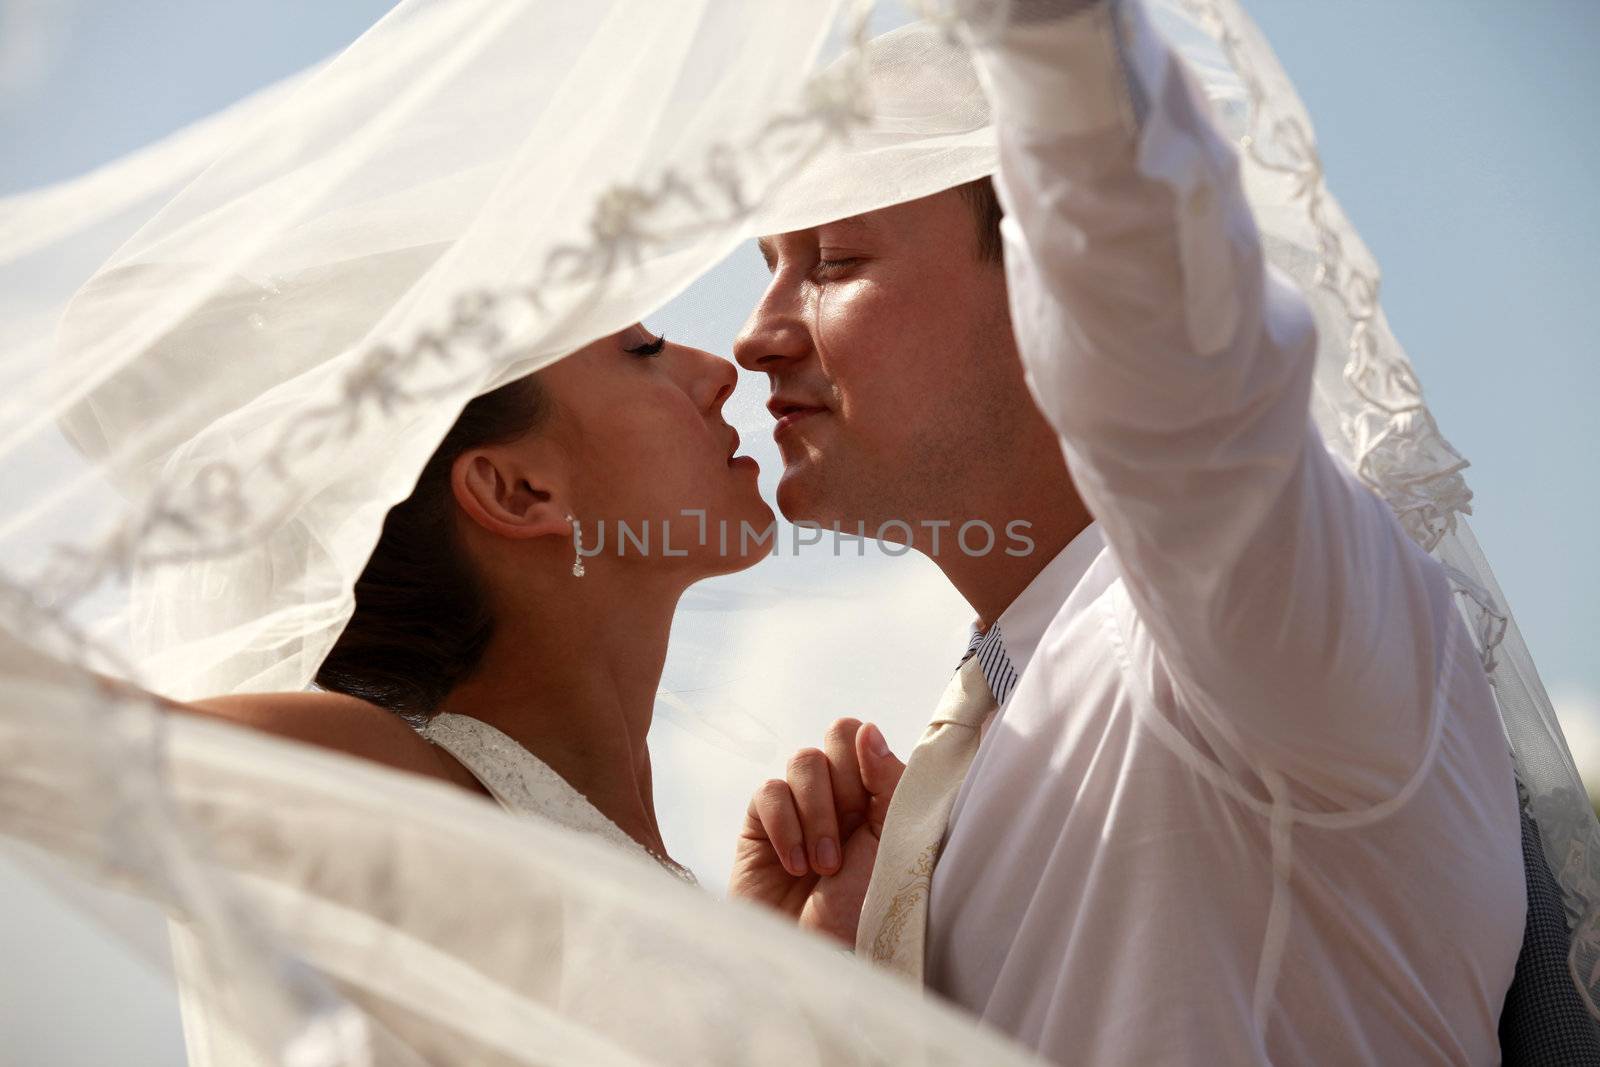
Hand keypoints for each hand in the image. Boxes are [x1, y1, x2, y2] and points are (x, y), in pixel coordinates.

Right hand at [729, 717, 904, 945]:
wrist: (822, 958)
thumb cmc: (866, 909)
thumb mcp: (894, 841)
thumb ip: (889, 781)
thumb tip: (868, 730)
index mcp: (878, 794)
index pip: (868, 737)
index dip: (868, 756)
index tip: (872, 794)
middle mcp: (840, 796)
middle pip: (835, 737)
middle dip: (844, 786)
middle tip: (850, 833)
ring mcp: (799, 808)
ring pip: (803, 761)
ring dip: (817, 813)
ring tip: (824, 864)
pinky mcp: (761, 826)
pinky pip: (769, 792)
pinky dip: (785, 826)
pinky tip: (796, 867)